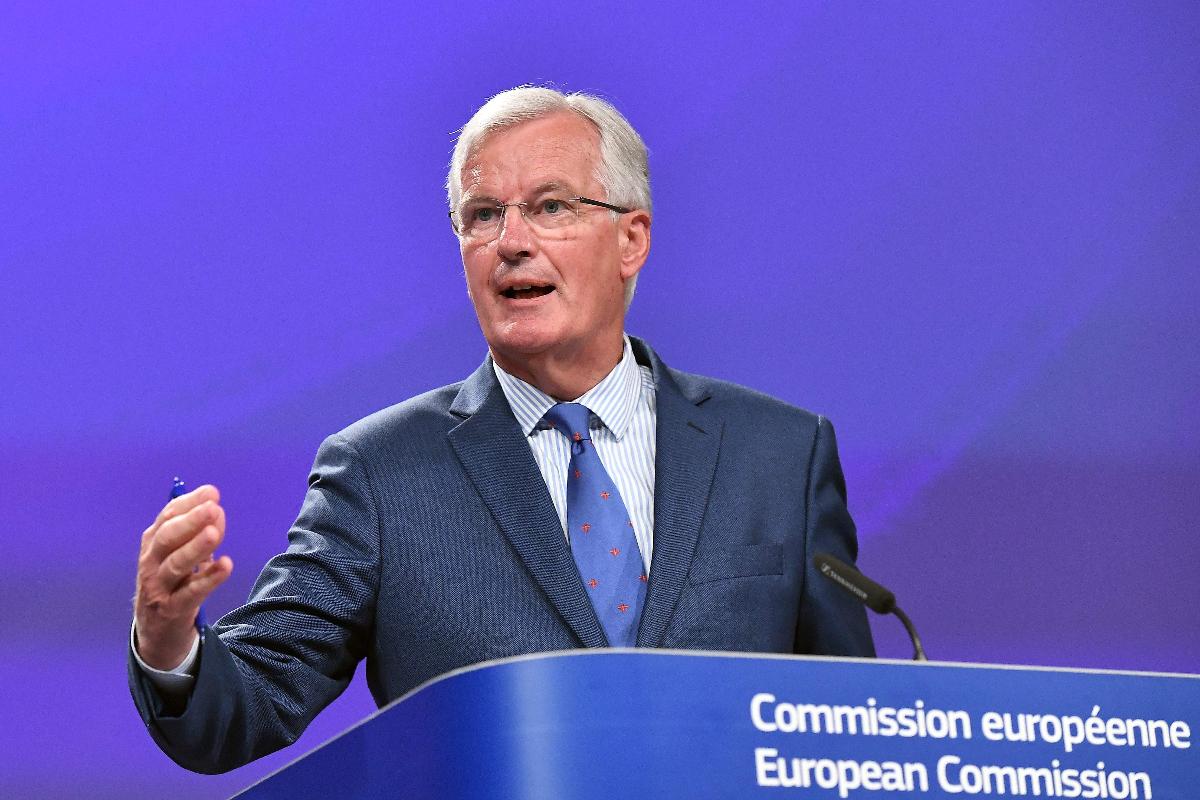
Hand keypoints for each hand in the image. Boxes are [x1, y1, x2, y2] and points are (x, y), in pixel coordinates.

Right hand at [134, 485, 233, 669]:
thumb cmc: (172, 585)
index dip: (188, 504)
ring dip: (196, 547)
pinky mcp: (171, 610)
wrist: (157, 632)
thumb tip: (216, 509)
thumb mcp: (177, 556)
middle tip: (213, 507)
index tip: (211, 492)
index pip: (167, 518)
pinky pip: (191, 593)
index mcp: (152, 545)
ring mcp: (158, 588)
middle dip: (190, 521)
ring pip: (176, 565)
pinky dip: (208, 579)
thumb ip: (195, 534)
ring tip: (214, 533)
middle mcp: (150, 564)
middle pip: (167, 538)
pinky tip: (226, 565)